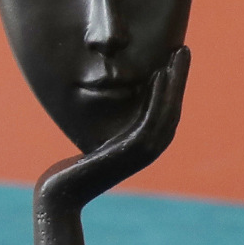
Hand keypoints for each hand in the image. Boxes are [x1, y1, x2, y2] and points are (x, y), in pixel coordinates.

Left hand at [36, 47, 190, 210]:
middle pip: (173, 108)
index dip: (174, 86)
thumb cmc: (71, 171)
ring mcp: (143, 153)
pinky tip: (158, 74)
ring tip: (177, 54)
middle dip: (180, 79)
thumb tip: (106, 108)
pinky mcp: (131, 152)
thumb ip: (107, 130)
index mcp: (143, 148)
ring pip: (168, 111)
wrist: (60, 195)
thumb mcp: (94, 144)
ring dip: (175, 81)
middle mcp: (148, 151)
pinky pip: (151, 119)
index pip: (166, 111)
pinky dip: (158, 96)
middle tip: (183, 49)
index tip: (174, 58)